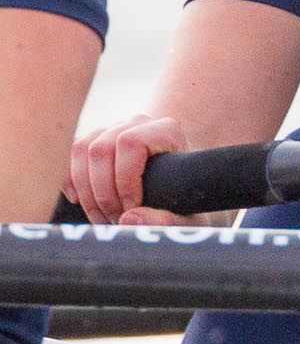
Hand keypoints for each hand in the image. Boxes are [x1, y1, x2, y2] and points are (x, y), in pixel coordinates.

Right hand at [66, 114, 201, 225]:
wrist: (176, 188)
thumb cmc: (182, 201)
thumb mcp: (185, 217)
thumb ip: (166, 221)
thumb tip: (128, 218)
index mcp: (166, 130)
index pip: (131, 143)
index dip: (124, 179)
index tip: (131, 208)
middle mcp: (139, 123)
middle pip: (101, 148)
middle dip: (102, 191)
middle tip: (113, 219)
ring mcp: (114, 128)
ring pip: (82, 149)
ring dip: (86, 190)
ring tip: (101, 216)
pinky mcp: (94, 140)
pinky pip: (70, 154)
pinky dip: (70, 180)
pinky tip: (79, 201)